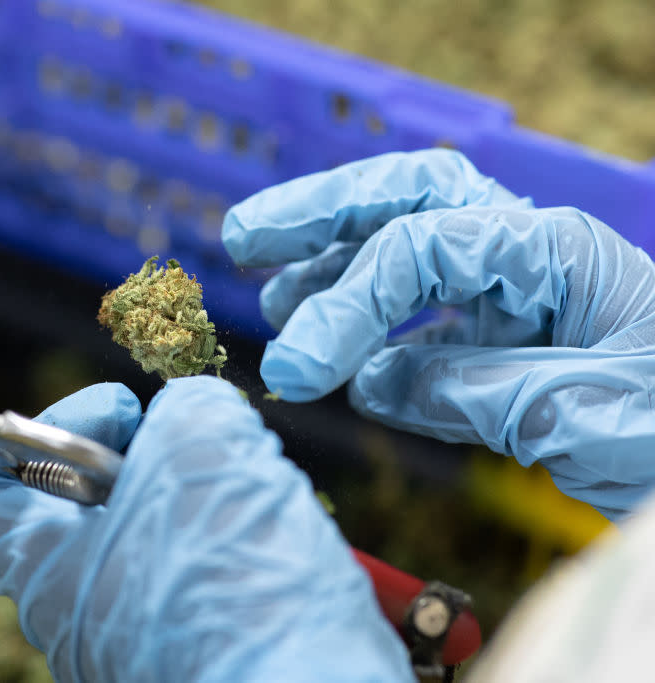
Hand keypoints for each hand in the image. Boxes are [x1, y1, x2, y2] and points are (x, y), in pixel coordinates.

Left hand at [0, 378, 412, 681]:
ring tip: (242, 492)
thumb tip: (190, 416)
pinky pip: (193, 576)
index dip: (45, 429)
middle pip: (82, 505)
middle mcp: (77, 615)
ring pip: (150, 537)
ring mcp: (133, 640)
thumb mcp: (206, 445)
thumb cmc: (237, 573)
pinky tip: (264, 534)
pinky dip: (224, 539)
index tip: (120, 413)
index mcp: (47, 570)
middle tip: (195, 447)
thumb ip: (185, 409)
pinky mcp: (190, 648)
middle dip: (144, 458)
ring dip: (196, 497)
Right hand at [223, 148, 654, 519]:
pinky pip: (433, 320)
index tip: (295, 369)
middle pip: (408, 197)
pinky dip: (379, 335)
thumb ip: (478, 391)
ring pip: (411, 247)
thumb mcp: (592, 413)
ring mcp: (521, 293)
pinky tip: (345, 366)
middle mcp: (531, 253)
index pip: (418, 250)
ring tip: (271, 294)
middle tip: (244, 238)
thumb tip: (378, 382)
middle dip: (320, 212)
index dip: (344, 303)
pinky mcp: (515, 338)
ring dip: (334, 263)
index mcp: (554, 252)